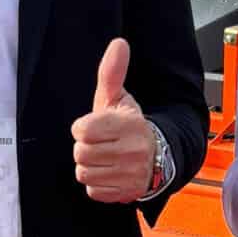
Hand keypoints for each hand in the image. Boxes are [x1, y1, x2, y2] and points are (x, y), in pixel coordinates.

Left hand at [72, 38, 155, 203]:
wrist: (157, 156)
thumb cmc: (130, 125)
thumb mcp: (120, 98)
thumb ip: (112, 72)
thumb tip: (118, 43)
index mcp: (128, 125)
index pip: (82, 130)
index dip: (84, 127)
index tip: (96, 127)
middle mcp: (132, 151)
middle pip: (80, 153)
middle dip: (86, 147)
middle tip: (101, 143)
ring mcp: (130, 175)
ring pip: (84, 173)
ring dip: (89, 166)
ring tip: (104, 157)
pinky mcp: (126, 193)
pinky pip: (93, 191)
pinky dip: (97, 183)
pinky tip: (109, 172)